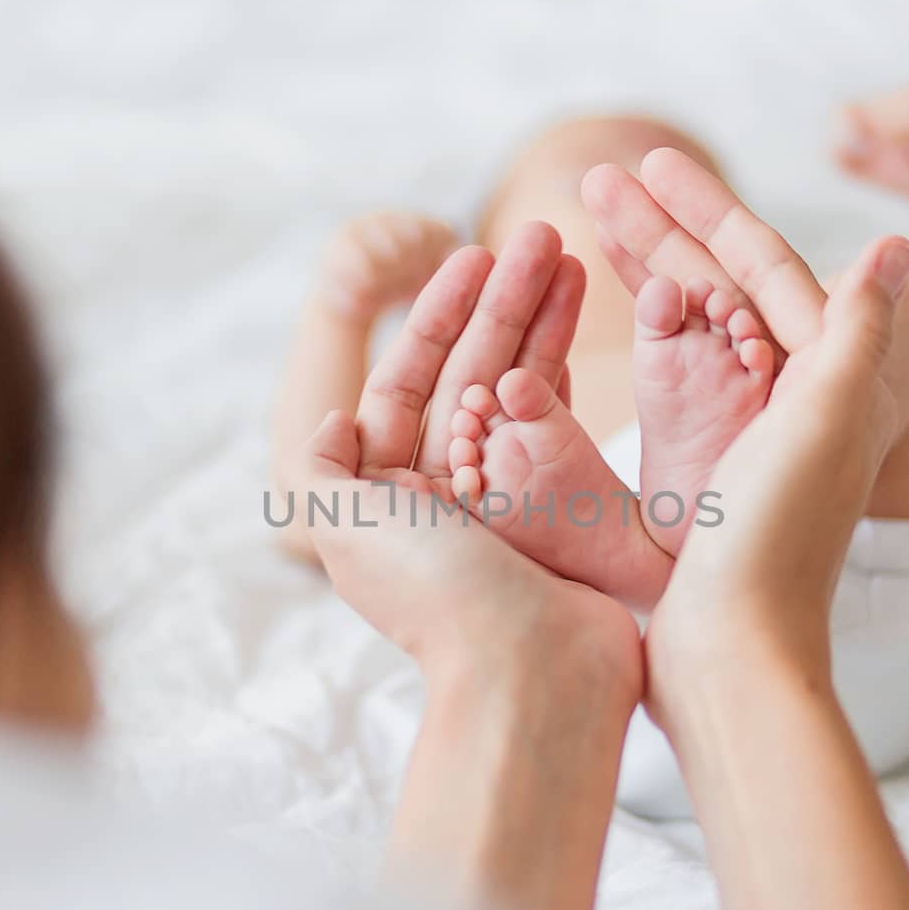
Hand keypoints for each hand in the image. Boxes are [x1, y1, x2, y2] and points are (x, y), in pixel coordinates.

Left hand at [293, 226, 638, 695]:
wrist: (532, 674)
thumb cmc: (437, 597)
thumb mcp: (345, 525)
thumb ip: (323, 468)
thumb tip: (331, 424)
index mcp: (385, 498)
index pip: (406, 384)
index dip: (438, 316)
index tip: (477, 256)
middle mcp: (442, 498)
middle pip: (468, 376)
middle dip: (501, 304)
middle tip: (543, 235)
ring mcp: (507, 505)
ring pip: (518, 392)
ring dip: (541, 321)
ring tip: (570, 253)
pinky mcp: (560, 514)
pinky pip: (558, 426)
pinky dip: (567, 369)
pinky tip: (585, 316)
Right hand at [583, 148, 908, 713]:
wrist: (735, 655)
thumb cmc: (775, 541)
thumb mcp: (823, 423)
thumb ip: (859, 331)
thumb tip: (899, 241)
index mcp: (829, 378)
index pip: (762, 267)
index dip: (704, 210)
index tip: (645, 161)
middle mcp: (798, 401)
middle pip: (725, 290)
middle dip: (661, 232)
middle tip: (595, 181)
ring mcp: (753, 437)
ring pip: (697, 331)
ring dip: (646, 273)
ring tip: (585, 230)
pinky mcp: (715, 472)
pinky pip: (680, 382)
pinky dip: (646, 339)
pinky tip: (607, 326)